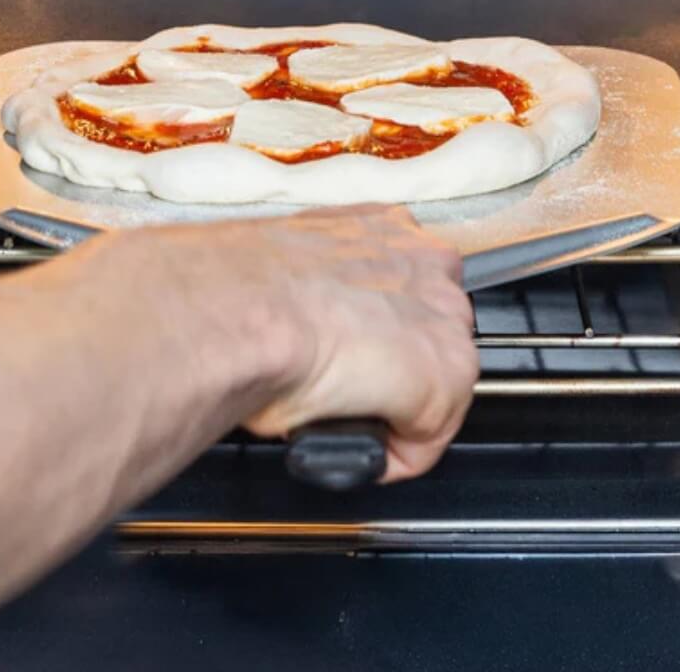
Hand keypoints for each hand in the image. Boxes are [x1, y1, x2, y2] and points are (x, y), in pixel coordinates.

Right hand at [40, 204, 477, 481]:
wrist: (238, 308)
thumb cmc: (234, 286)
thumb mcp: (277, 268)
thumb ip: (304, 284)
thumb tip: (283, 315)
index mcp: (380, 226)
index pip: (404, 281)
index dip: (375, 325)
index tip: (350, 349)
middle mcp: (423, 260)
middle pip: (430, 328)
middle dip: (394, 364)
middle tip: (344, 390)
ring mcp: (443, 317)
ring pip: (434, 381)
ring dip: (394, 406)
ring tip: (341, 415)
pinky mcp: (445, 376)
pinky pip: (427, 436)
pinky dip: (392, 453)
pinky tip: (347, 438)